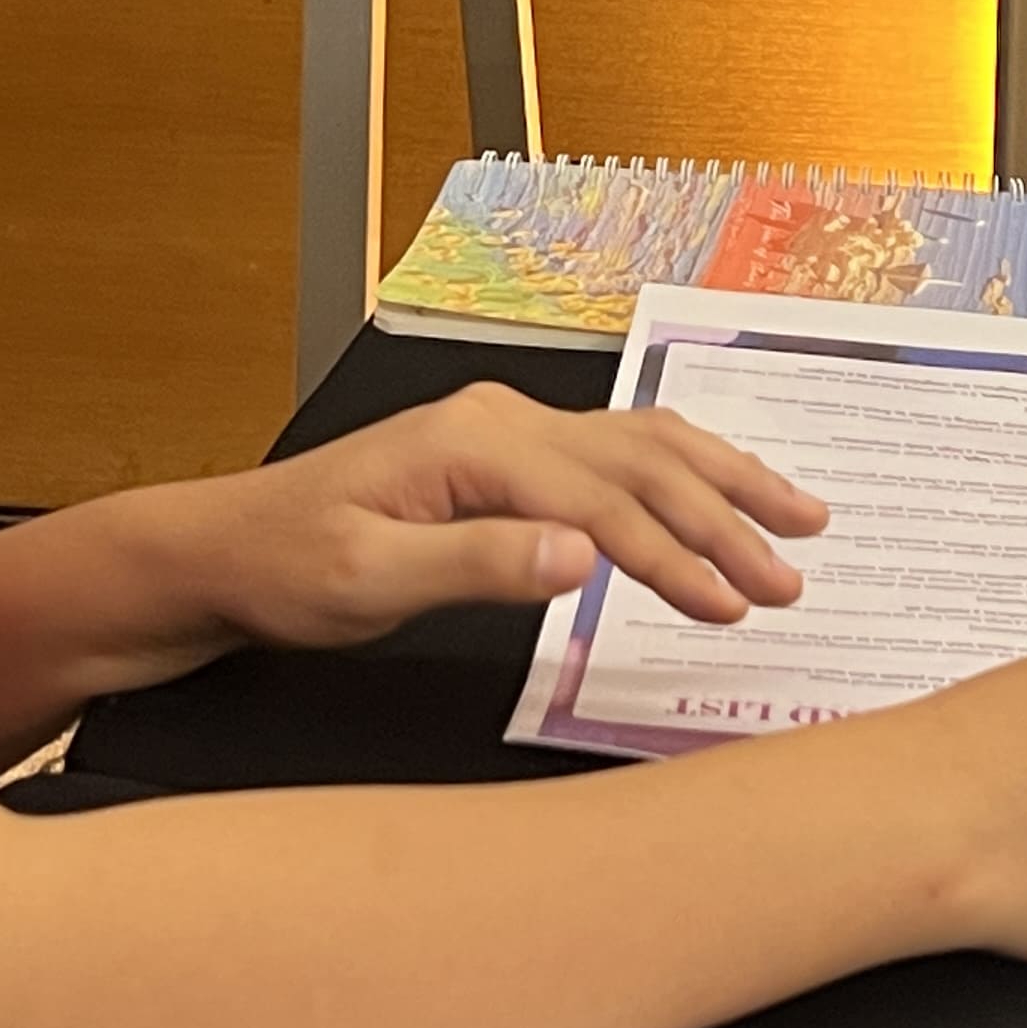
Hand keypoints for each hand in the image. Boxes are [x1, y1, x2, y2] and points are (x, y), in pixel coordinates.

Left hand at [187, 383, 829, 652]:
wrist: (227, 550)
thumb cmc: (286, 567)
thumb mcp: (367, 580)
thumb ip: (478, 563)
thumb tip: (579, 557)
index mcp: (472, 444)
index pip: (602, 504)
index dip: (674, 558)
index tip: (730, 606)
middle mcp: (499, 421)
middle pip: (641, 462)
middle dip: (725, 521)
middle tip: (789, 579)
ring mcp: (506, 431)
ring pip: (643, 443)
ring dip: (724, 482)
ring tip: (799, 519)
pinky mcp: (506, 454)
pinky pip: (616, 452)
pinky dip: (683, 472)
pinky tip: (721, 491)